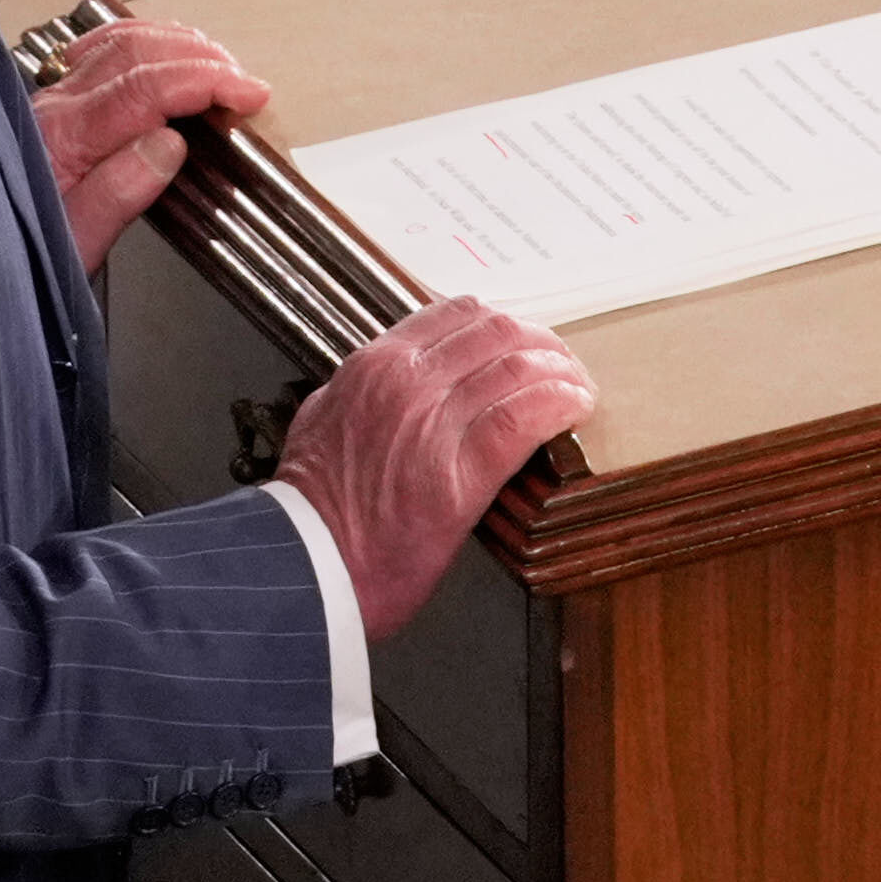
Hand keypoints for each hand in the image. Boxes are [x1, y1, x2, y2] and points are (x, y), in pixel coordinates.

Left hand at [33, 14, 264, 261]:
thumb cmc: (22, 258)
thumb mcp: (75, 247)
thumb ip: (116, 196)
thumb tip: (170, 143)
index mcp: (62, 138)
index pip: (143, 88)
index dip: (204, 81)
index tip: (251, 93)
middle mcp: (54, 105)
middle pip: (135, 52)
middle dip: (200, 58)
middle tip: (246, 84)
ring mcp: (51, 96)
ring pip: (119, 41)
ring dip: (176, 45)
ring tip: (220, 67)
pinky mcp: (53, 100)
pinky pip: (99, 49)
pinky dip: (142, 42)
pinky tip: (165, 51)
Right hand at [279, 291, 597, 625]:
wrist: (303, 568)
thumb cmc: (312, 507)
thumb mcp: (325, 417)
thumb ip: (367, 390)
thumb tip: (396, 378)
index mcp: (375, 365)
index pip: (459, 313)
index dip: (504, 323)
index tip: (523, 341)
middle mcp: (407, 383)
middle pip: (499, 333)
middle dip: (542, 344)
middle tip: (562, 365)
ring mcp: (433, 426)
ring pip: (518, 370)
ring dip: (561, 374)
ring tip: (577, 389)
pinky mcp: (459, 478)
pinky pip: (523, 420)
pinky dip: (559, 407)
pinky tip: (575, 411)